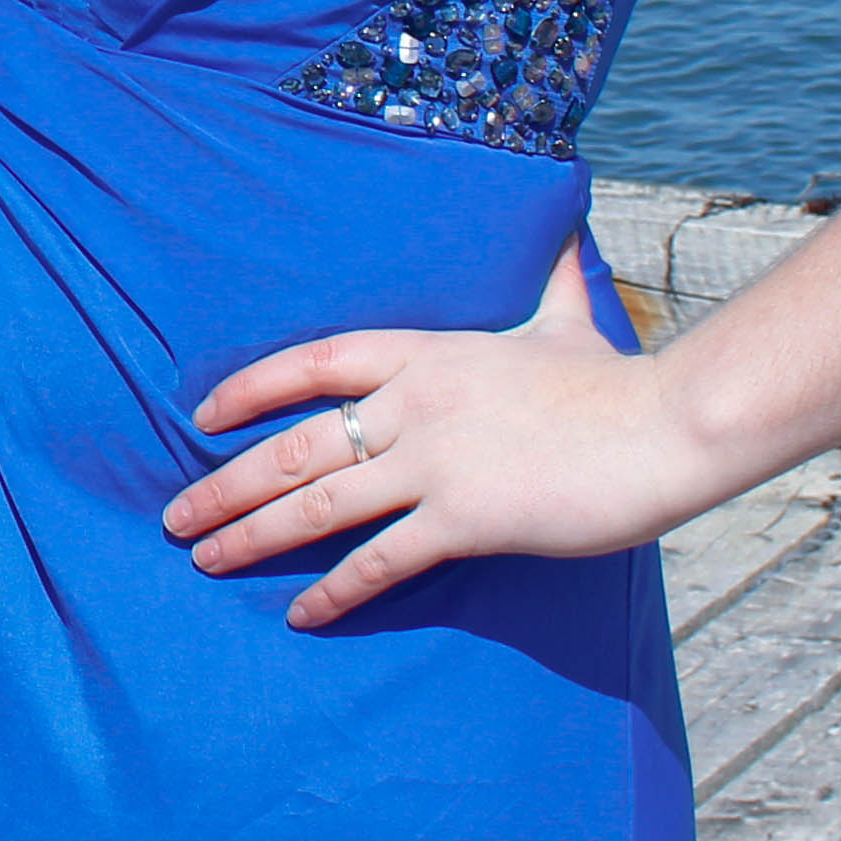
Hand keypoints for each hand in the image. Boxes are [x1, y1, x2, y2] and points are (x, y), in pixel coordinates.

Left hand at [158, 249, 724, 627]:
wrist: (664, 426)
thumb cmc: (615, 381)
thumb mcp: (568, 318)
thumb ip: (552, 281)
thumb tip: (565, 228)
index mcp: (428, 351)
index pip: (313, 360)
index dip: (251, 387)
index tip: (201, 414)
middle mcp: (415, 403)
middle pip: (295, 443)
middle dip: (226, 483)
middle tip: (176, 515)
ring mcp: (435, 462)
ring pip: (318, 503)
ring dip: (253, 536)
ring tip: (204, 560)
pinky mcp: (465, 518)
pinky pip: (380, 561)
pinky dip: (334, 590)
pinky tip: (302, 611)